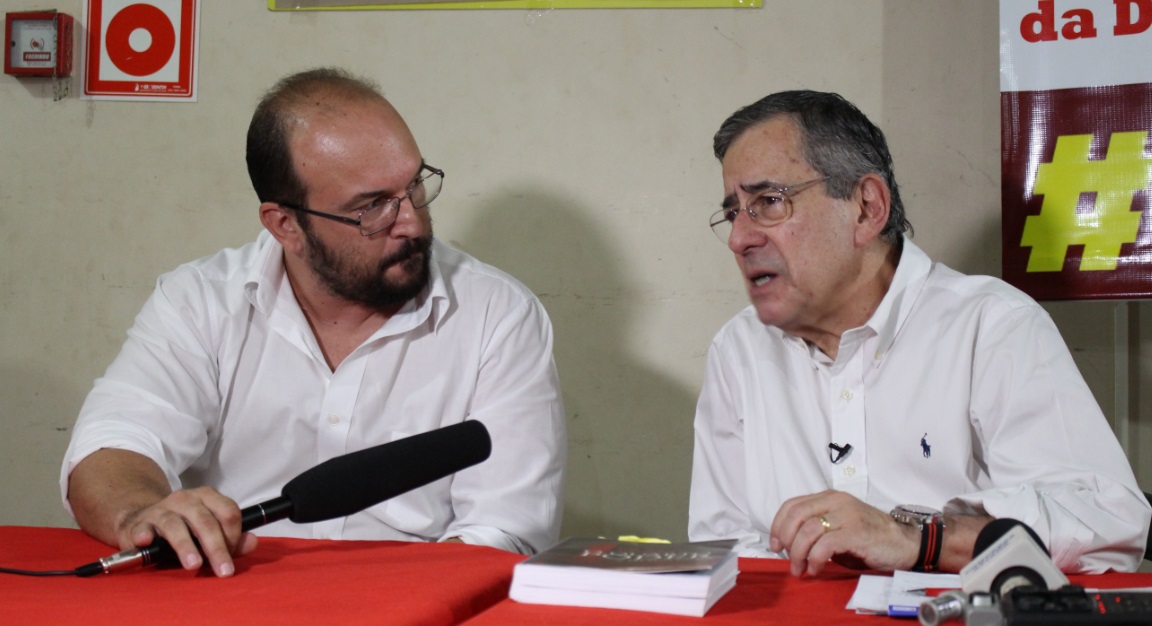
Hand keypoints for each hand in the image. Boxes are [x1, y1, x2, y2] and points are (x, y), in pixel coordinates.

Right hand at [116, 486, 258, 577]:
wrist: (142, 519)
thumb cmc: (183, 528)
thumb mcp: (209, 530)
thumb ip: (233, 539)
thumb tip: (252, 542)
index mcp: (207, 497)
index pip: (228, 512)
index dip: (233, 536)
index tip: (231, 555)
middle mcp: (186, 499)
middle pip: (205, 522)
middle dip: (217, 548)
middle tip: (223, 570)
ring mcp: (161, 510)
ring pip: (175, 525)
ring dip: (185, 546)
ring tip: (194, 564)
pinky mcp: (139, 523)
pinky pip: (142, 529)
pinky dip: (144, 535)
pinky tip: (146, 542)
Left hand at [769, 490, 918, 576]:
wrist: (904, 543)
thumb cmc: (868, 538)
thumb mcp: (838, 527)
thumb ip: (816, 528)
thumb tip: (788, 544)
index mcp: (829, 497)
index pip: (792, 505)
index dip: (778, 525)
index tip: (774, 544)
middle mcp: (837, 501)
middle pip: (797, 515)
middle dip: (785, 539)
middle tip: (786, 558)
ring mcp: (847, 515)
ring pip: (808, 530)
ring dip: (798, 553)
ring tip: (800, 569)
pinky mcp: (857, 532)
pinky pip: (826, 544)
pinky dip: (815, 559)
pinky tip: (816, 569)